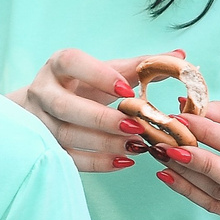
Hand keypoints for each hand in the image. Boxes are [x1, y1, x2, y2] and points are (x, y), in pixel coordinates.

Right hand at [8, 47, 146, 173]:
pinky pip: (68, 158)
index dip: (99, 75)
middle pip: (65, 106)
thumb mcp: (105, 72)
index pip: (71, 62)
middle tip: (136, 127)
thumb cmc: (82, 85)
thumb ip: (140, 66)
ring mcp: (39, 121)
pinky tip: (124, 162)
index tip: (128, 90)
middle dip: (101, 118)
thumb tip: (180, 57)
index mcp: (58, 65)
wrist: (44, 108)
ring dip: (104, 143)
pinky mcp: (45, 146)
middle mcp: (42, 91)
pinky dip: (97, 162)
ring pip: (66, 135)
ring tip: (136, 146)